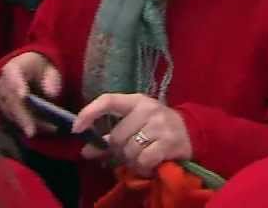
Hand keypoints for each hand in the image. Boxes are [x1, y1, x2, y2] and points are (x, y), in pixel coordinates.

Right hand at [0, 52, 62, 136]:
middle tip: (32, 132)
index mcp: (12, 69)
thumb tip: (51, 94)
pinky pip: (17, 120)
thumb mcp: (50, 70)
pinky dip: (31, 125)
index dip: (18, 85)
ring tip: (51, 128)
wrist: (29, 72)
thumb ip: (51, 80)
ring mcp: (2, 99)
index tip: (24, 95)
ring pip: (13, 115)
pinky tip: (47, 128)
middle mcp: (3, 85)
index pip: (13, 76)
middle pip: (12, 102)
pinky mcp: (6, 111)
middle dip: (23, 117)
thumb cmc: (41, 70)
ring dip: (30, 124)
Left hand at [73, 93, 192, 176]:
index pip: (108, 100)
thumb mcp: (134, 125)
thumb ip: (109, 139)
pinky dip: (144, 168)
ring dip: (133, 161)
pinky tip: (151, 164)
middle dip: (120, 150)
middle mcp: (148, 109)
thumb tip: (85, 150)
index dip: (89, 113)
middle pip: (117, 136)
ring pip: (130, 150)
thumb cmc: (156, 127)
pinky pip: (144, 160)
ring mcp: (160, 124)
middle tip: (130, 153)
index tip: (76, 129)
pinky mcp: (169, 142)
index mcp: (135, 101)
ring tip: (143, 157)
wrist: (191, 131)